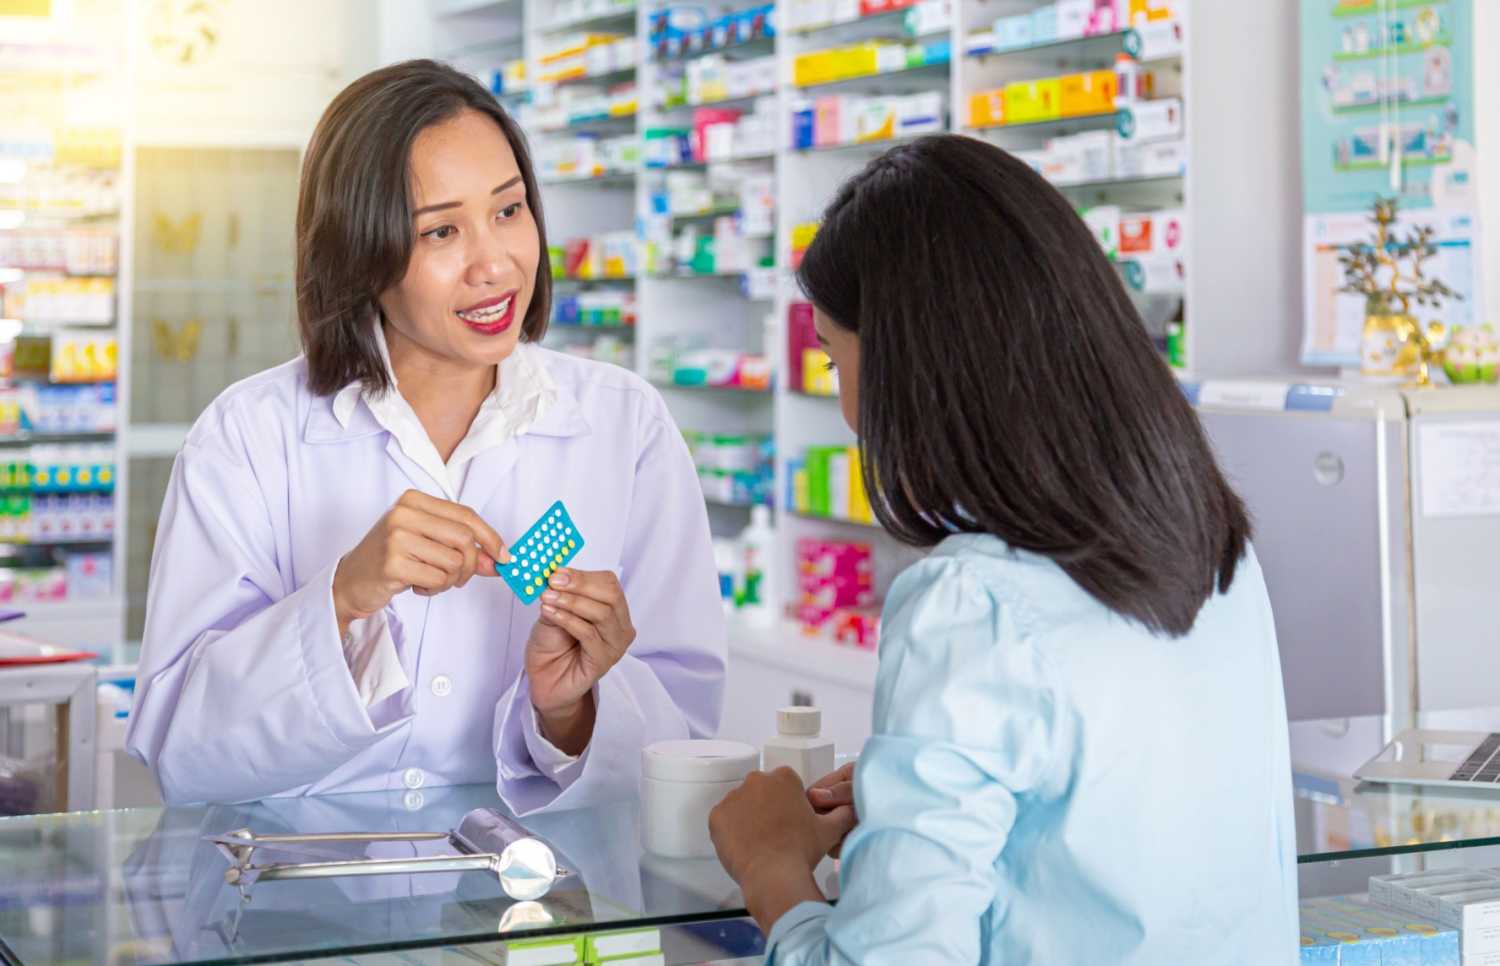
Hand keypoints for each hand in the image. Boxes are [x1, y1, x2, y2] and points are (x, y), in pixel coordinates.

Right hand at [332, 490, 509, 636]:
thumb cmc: (393, 559)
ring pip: (453, 562)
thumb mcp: (428, 544)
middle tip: (459, 578)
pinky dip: (434, 589)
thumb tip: (499, 560)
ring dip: (450, 580)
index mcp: (414, 500)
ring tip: (429, 580)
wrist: (350, 581)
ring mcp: (396, 537)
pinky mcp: (392, 563)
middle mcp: (404, 513)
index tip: (504, 557)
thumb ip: (463, 548)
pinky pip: (438, 579)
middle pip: (464, 539)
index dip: (490, 538)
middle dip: (470, 565)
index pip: (466, 515)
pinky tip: (416, 586)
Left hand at [525, 568, 634, 751]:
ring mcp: (615, 645)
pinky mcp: (604, 661)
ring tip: (548, 598)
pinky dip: (568, 619)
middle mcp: (620, 627)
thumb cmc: (552, 644)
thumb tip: (556, 574)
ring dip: (572, 602)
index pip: (610, 584)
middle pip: (611, 596)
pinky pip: (589, 633)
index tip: (557, 572)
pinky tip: (551, 613)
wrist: (544, 679)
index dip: (583, 576)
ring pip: (602, 613)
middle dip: (580, 585)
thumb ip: (559, 594)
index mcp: (614, 610)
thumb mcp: (554, 610)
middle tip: (553, 582)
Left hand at [710, 768, 856, 930]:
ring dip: (747, 818)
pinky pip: (723, 820)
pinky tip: (744, 846)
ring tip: (759, 842)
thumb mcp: (830, 830)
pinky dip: (730, 831)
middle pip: (761, 791)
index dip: (788, 803)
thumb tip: (853, 808)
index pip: (784, 784)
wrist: (774, 875)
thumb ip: (843, 814)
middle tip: (775, 833)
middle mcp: (756, 780)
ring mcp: (733, 797)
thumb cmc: (801, 850)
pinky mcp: (716, 816)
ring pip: (741, 805)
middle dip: (766, 807)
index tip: (790, 821)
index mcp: (783, 778)